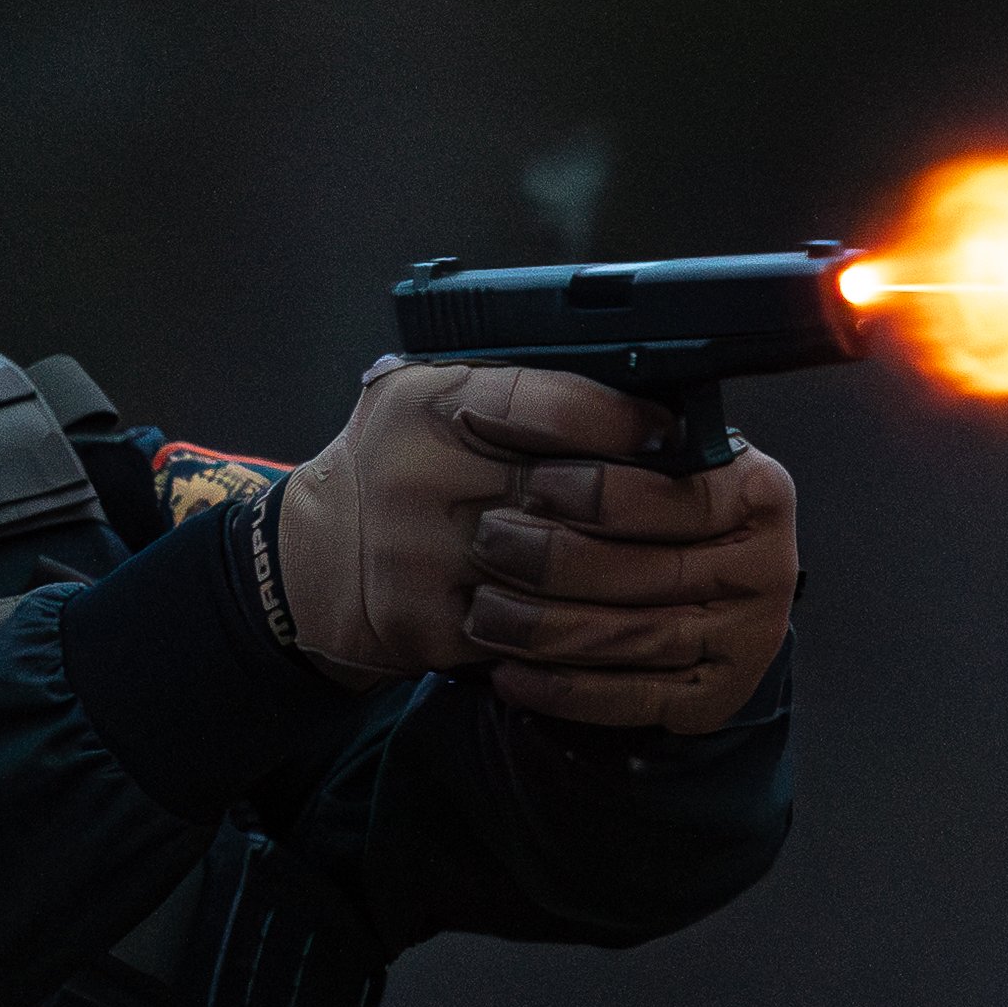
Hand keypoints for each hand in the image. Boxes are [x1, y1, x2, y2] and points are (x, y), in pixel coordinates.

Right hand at [276, 360, 796, 734]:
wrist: (316, 564)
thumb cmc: (395, 465)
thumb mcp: (426, 397)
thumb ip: (506, 385)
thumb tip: (626, 378)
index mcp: (424, 404)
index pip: (541, 403)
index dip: (615, 419)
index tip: (662, 429)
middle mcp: (415, 477)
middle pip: (560, 492)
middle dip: (635, 501)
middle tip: (691, 504)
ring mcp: (418, 557)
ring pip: (555, 569)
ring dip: (618, 570)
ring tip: (664, 562)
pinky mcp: (425, 625)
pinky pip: (528, 628)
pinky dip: (575, 625)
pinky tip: (611, 614)